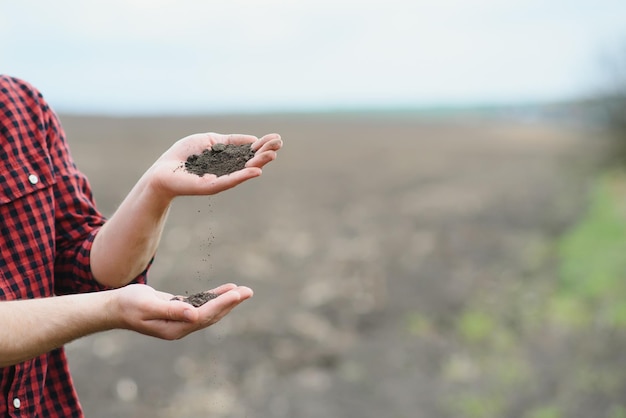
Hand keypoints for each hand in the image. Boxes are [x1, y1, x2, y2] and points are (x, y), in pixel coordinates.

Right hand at [110, 283, 252, 339]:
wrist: (115, 308)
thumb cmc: (128, 305)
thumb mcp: (148, 305)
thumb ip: (171, 310)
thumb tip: (194, 314)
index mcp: (174, 328)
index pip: (204, 316)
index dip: (222, 304)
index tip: (237, 294)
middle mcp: (181, 327)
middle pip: (212, 315)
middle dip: (231, 303)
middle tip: (249, 291)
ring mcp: (181, 321)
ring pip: (209, 311)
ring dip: (226, 301)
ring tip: (243, 291)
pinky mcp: (180, 312)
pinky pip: (202, 305)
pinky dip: (215, 297)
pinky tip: (226, 291)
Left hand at [147, 132, 282, 198]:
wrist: (162, 170)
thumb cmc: (183, 155)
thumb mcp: (210, 140)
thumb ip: (231, 140)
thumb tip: (253, 140)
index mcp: (228, 159)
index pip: (250, 151)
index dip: (263, 144)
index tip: (277, 138)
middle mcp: (228, 170)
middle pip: (251, 161)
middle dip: (265, 153)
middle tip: (279, 145)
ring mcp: (221, 179)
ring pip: (244, 171)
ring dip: (259, 163)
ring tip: (272, 156)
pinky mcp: (212, 186)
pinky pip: (230, 181)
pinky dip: (243, 176)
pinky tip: (256, 171)